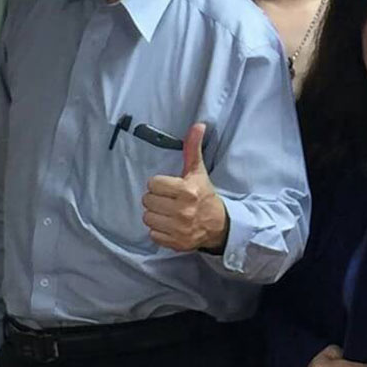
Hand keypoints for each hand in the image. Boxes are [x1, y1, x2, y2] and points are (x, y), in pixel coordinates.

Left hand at [143, 123, 228, 252]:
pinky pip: (153, 234)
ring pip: (147, 217)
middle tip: (170, 201)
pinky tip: (170, 225)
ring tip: (168, 213)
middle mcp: (183, 210)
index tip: (172, 188)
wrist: (219, 226)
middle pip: (147, 200)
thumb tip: (198, 124)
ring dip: (156, 215)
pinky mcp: (176, 242)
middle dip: (157, 200)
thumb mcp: (198, 172)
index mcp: (187, 191)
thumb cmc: (204, 196)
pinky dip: (159, 230)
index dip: (161, 185)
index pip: (153, 184)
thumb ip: (193, 149)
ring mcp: (179, 228)